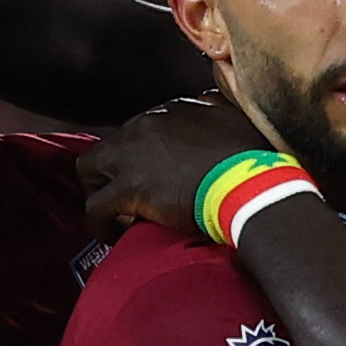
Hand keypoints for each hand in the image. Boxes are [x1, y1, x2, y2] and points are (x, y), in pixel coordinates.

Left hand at [78, 93, 267, 235]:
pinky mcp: (130, 188)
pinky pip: (95, 207)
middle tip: (128, 194)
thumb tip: (219, 113)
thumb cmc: (256, 158)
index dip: (144, 156)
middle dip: (113, 170)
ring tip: (117, 213)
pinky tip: (113, 234)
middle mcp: (147, 125)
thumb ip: (220, 111)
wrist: (251, 183)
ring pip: (90, 169)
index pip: (143, 129)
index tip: (155, 175)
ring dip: (100, 190)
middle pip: (110, 144)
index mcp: (174, 111)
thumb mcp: (238, 119)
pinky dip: (101, 223)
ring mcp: (134, 155)